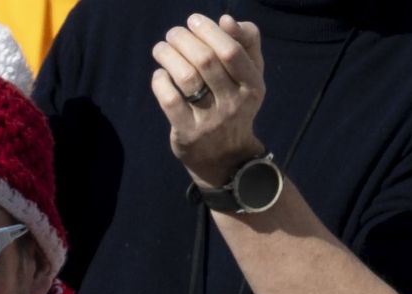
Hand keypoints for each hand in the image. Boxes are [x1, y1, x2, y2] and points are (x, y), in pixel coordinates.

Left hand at [150, 13, 267, 188]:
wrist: (225, 157)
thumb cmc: (234, 105)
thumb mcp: (250, 77)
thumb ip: (246, 45)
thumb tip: (226, 19)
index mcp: (252, 85)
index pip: (231, 51)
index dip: (209, 31)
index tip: (194, 20)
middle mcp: (234, 102)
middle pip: (206, 61)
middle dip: (184, 40)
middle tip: (173, 33)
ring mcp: (210, 119)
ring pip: (186, 78)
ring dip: (168, 56)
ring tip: (160, 48)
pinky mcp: (187, 133)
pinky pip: (170, 100)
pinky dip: (160, 81)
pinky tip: (159, 74)